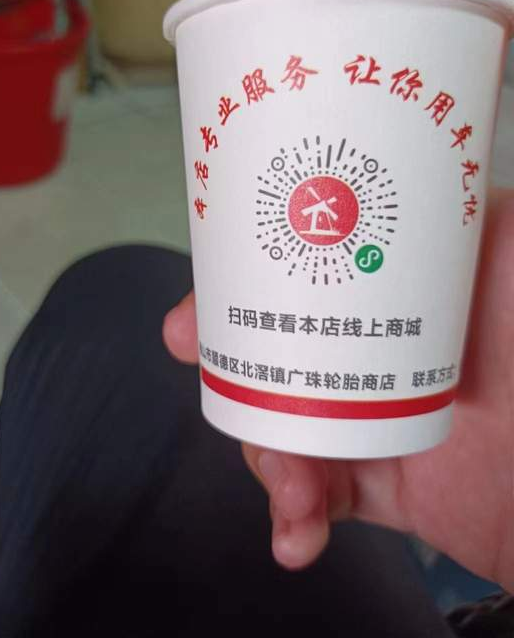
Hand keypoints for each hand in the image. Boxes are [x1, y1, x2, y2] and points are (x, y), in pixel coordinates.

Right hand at [163, 190, 513, 589]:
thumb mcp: (504, 240)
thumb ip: (462, 198)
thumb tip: (411, 145)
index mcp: (381, 294)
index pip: (291, 283)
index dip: (231, 293)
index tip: (196, 312)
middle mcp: (367, 351)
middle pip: (267, 355)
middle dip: (223, 368)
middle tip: (196, 361)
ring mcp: (366, 419)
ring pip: (276, 429)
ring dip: (264, 457)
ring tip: (290, 485)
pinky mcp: (374, 487)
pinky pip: (312, 499)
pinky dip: (292, 519)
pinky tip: (297, 534)